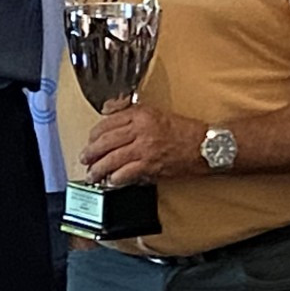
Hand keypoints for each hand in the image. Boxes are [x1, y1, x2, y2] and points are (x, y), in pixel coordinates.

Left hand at [79, 101, 207, 185]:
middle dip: (91, 152)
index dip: (95, 134)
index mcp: (141, 114)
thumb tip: (107, 109)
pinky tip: (111, 181)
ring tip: (93, 174)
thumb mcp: (155, 112)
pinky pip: (125, 173)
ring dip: (99, 169)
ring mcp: (145, 148)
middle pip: (106, 141)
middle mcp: (140, 129)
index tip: (90, 140)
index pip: (108, 122)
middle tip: (85, 159)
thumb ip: (130, 110)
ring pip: (112, 159)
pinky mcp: (150, 165)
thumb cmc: (183, 130)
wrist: (204, 145)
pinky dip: (115, 178)